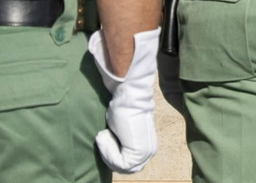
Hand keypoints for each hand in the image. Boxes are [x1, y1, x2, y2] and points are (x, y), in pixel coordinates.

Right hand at [88, 27, 160, 173]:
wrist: (127, 90)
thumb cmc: (121, 97)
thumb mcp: (119, 116)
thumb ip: (119, 121)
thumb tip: (109, 100)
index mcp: (146, 140)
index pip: (132, 162)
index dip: (114, 154)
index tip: (106, 136)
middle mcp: (150, 146)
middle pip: (128, 166)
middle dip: (111, 154)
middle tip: (106, 134)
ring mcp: (146, 148)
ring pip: (123, 166)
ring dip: (108, 151)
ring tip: (106, 133)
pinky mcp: (138, 149)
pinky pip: (120, 163)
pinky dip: (108, 152)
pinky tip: (105, 134)